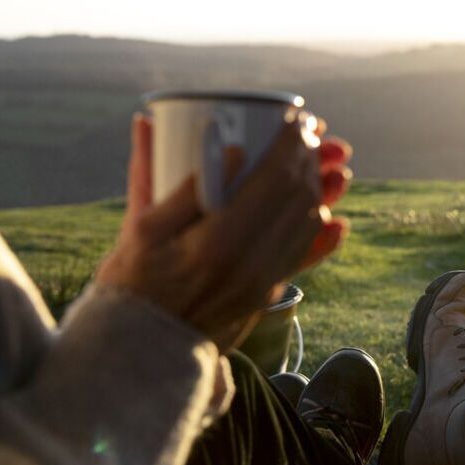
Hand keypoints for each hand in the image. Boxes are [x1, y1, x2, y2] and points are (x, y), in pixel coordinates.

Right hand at [96, 113, 353, 348]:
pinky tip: (332, 214)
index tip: (298, 118)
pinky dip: (322, 230)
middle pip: (298, 196)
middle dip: (310, 158)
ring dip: (320, 187)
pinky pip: (305, 255)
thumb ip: (152, 174)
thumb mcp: (138, 227)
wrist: (144, 346)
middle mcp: (252, 261)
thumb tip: (155, 120)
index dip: (292, 143)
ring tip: (323, 160)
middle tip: (311, 132)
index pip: (274, 178)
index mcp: (218, 240)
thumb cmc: (133, 282)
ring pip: (308, 222)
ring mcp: (265, 279)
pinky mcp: (268, 292)